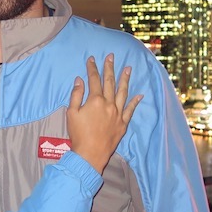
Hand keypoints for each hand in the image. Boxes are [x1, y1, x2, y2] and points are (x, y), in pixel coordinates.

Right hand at [67, 54, 140, 173]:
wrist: (90, 154)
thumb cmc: (78, 134)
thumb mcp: (71, 113)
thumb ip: (76, 95)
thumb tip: (79, 81)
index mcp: (95, 100)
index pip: (94, 80)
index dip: (92, 68)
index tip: (92, 59)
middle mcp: (109, 104)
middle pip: (109, 82)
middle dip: (110, 68)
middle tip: (111, 57)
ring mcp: (118, 114)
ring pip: (123, 93)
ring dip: (125, 79)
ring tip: (128, 68)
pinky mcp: (123, 123)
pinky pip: (130, 110)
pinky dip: (135, 102)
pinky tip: (139, 95)